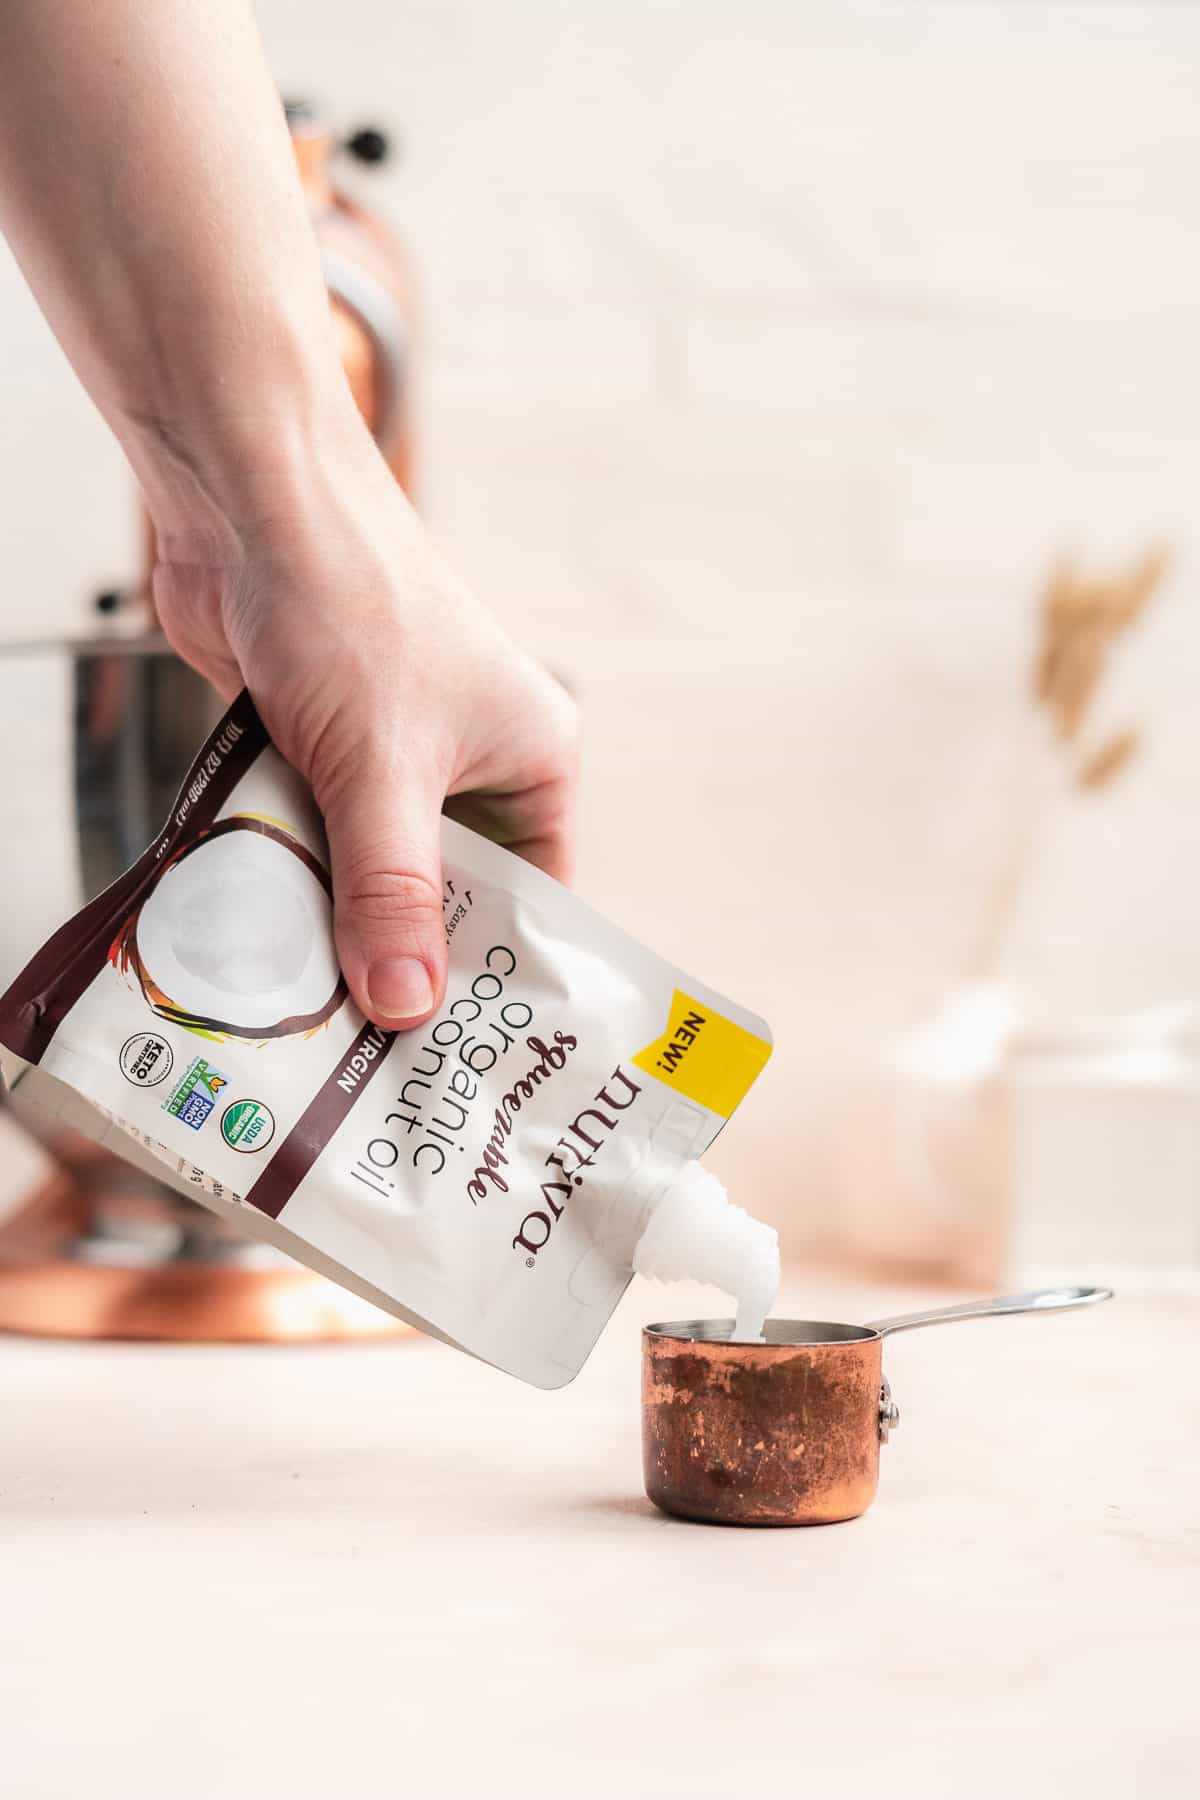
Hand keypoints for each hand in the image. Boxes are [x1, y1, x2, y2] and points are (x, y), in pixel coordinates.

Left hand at [152, 423, 578, 1031]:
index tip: (461, 1055)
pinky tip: (262, 942)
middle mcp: (471, 763)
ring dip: (334, 924)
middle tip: (370, 1058)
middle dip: (404, 959)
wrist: (244, 499)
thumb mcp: (382, 768)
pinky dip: (288, 881)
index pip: (535, 897)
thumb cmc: (349, 602)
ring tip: (309, 1017)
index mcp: (532, 760)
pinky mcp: (317, 749)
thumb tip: (404, 1007)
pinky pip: (311, 843)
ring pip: (370, 873)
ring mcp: (389, 757)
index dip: (498, 973)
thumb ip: (391, 891)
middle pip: (446, 895)